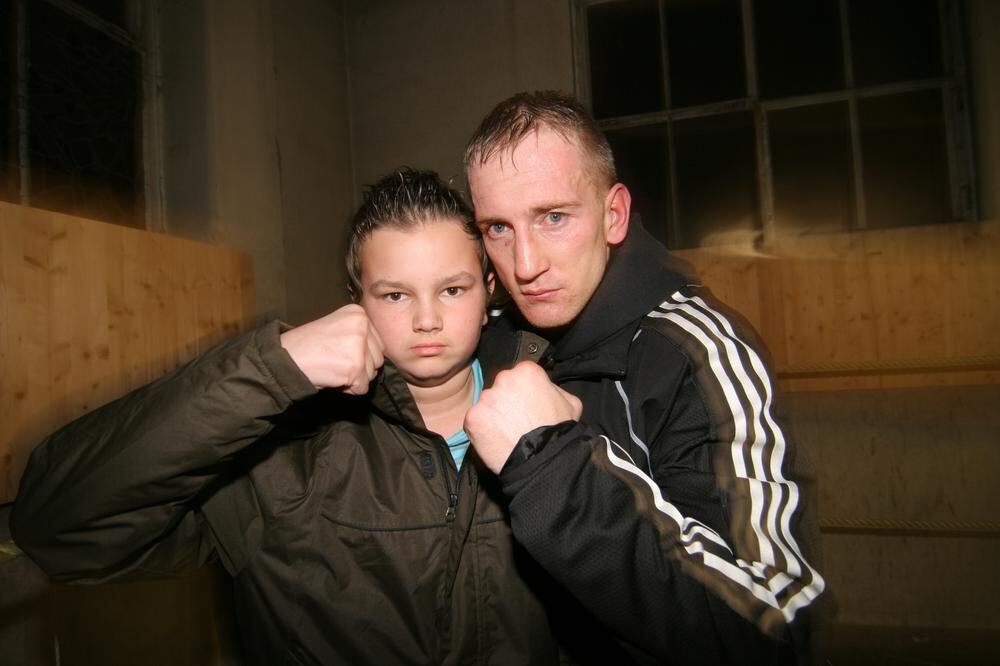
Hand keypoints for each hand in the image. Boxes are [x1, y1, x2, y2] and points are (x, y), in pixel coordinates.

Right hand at [280, 304, 384, 393]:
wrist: (286, 357)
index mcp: (358, 313)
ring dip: (354, 377)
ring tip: (333, 367)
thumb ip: (359, 334)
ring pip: (372, 374)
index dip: (360, 354)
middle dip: (359, 366)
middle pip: (378, 358)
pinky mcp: (355, 366)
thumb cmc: (308, 345)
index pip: (377, 342)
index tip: (338, 350)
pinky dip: (348, 389)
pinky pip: (362, 387)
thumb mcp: (337, 326)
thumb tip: (378, 353)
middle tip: (335, 361)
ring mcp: (359, 346)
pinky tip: (332, 376)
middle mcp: (362, 326)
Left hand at [465, 361, 581, 472]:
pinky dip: (482, 431)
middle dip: (506, 402)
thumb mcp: (570, 403)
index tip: (527, 406)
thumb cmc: (559, 433)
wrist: (543, 460)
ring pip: (487, 404)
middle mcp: (503, 379)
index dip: (523, 392)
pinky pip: (475, 421)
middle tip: (517, 421)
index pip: (519, 376)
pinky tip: (498, 440)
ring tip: (508, 433)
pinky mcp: (473, 418)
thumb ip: (555, 389)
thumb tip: (547, 388)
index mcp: (527, 372)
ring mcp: (486, 398)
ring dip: (494, 416)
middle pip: (500, 387)